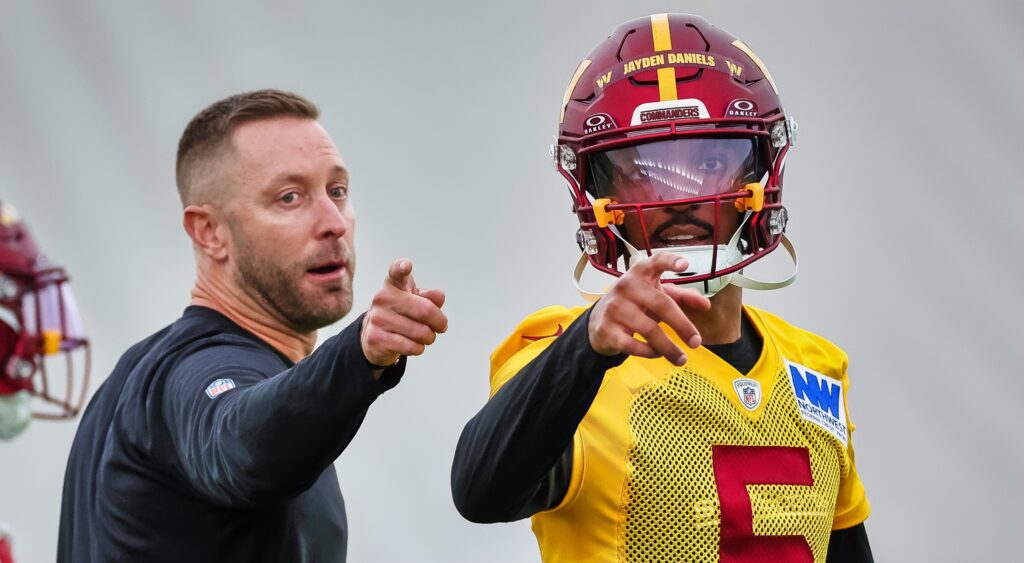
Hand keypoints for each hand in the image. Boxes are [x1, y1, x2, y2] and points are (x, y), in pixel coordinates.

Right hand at [361, 258, 446, 368]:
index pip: (396, 271)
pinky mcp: (376, 338)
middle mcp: (383, 298)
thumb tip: (439, 296)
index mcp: (394, 284)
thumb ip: (429, 298)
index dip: (402, 267)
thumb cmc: (401, 313)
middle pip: (425, 310)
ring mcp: (378, 318)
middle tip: (442, 326)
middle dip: (439, 322)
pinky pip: (411, 346)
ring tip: (427, 336)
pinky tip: (415, 345)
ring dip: (430, 337)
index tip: (406, 266)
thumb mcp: (415, 301)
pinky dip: (419, 348)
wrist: (375, 336)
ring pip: (420, 332)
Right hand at [588, 253, 710, 365]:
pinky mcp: (607, 330)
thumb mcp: (655, 295)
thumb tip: (706, 305)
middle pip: (661, 304)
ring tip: (682, 359)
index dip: (670, 261)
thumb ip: (681, 296)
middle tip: (696, 342)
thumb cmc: (634, 304)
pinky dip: (650, 352)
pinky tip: (658, 354)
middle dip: (682, 325)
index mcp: (640, 274)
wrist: (598, 321)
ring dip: (669, 347)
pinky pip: (633, 345)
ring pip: (649, 329)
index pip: (655, 261)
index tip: (685, 265)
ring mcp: (615, 308)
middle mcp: (626, 287)